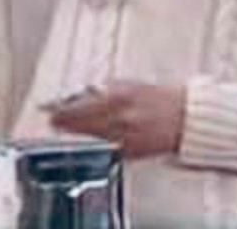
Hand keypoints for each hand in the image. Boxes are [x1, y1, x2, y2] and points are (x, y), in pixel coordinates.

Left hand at [48, 81, 186, 159]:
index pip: (81, 104)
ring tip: (64, 128)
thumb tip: (83, 94)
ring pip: (92, 136)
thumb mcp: (132, 85)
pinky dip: (98, 142)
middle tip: (51, 120)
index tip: (47, 107)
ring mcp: (127, 137)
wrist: (189, 117)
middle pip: (82, 122)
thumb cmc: (163, 98)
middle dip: (64, 121)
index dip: (61, 107)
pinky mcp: (134, 152)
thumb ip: (107, 90)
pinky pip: (108, 147)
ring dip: (77, 132)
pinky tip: (91, 138)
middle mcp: (121, 117)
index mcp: (121, 96)